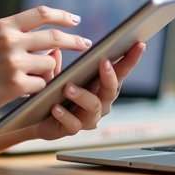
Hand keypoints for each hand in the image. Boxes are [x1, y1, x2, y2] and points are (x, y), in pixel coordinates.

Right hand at [0, 6, 91, 122]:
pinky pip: (42, 84)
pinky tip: (23, 92)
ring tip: (31, 79)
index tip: (75, 20)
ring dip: (48, 72)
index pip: (41, 13)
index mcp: (3, 26)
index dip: (62, 15)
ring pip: (50, 63)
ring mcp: (13, 62)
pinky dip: (38, 89)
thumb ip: (16, 35)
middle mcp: (9, 40)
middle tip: (85, 44)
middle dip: (75, 41)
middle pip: (55, 37)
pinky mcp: (16, 85)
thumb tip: (52, 40)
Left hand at [30, 41, 145, 140]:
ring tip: (67, 87)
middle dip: (110, 75)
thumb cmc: (53, 94)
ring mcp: (88, 118)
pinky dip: (64, 114)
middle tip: (104, 62)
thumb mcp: (54, 76)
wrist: (36, 120)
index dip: (131, 59)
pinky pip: (72, 124)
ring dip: (82, 95)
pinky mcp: (73, 129)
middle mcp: (100, 103)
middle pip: (111, 90)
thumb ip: (55, 66)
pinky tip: (56, 107)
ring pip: (93, 106)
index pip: (120, 71)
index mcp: (100, 86)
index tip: (139, 44)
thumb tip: (55, 51)